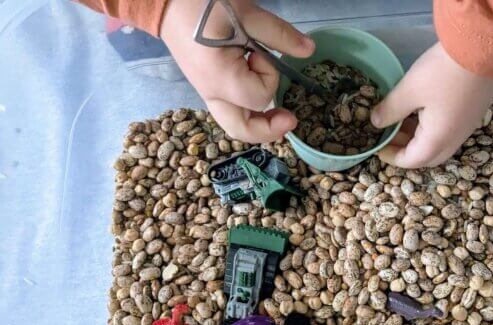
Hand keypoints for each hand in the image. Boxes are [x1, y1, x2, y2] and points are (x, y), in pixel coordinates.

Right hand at [161, 0, 314, 141]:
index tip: (261, 53)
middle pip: (241, 130)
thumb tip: (309, 50)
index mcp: (219, 78)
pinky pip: (230, 110)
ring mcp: (206, 92)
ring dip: (258, 122)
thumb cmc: (203, 4)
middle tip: (291, 119)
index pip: (258, 96)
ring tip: (278, 112)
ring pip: (235, 124)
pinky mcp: (207, 86)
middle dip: (269, 130)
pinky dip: (247, 110)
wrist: (167, 1)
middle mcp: (211, 92)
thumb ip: (279, 34)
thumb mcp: (246, 13)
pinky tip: (258, 97)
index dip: (270, 77)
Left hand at [371, 43, 492, 167]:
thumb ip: (390, 110)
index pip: (411, 160)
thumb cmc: (442, 72)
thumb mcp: (409, 90)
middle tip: (389, 135)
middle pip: (427, 157)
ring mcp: (467, 126)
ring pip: (439, 143)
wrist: (484, 48)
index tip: (377, 146)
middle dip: (406, 150)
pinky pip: (449, 131)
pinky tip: (420, 110)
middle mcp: (455, 139)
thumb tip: (376, 122)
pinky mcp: (473, 113)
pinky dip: (431, 128)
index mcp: (438, 140)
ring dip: (418, 138)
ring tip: (400, 121)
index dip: (390, 156)